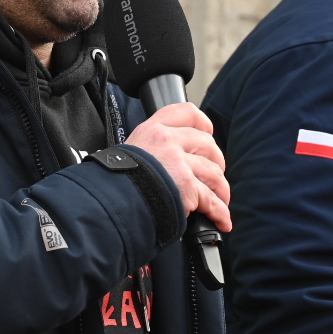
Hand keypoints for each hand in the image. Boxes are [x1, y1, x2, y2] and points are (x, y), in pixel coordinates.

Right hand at [124, 102, 230, 230]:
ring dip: (221, 190)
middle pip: (207, 145)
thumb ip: (149, 150)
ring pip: (214, 174)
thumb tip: (164, 163)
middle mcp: (168, 142)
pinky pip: (212, 201)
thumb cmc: (115, 182)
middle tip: (214, 175)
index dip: (203, 123)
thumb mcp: (129, 152)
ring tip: (221, 201)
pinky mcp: (187, 188)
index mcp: (153, 130)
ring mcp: (179, 164)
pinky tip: (222, 221)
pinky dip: (221, 213)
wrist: (110, 201)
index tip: (208, 133)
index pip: (186, 112)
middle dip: (216, 162)